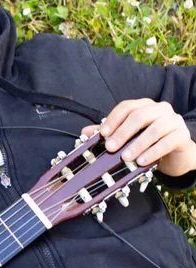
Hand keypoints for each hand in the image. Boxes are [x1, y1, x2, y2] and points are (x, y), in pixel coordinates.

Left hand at [81, 99, 195, 176]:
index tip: (102, 134)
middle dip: (122, 133)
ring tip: (125, 157)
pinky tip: (142, 161)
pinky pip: (167, 142)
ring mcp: (173, 121)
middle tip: (110, 148)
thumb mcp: (129, 137)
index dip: (113, 120)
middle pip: (139, 116)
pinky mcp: (182, 135)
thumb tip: (84, 132)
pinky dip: (153, 152)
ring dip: (137, 144)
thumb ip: (109, 132)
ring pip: (154, 129)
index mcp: (144, 105)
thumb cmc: (150, 142)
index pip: (126, 107)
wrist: (177, 153)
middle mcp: (160, 109)